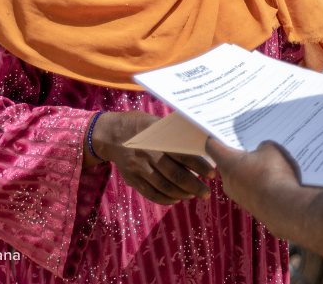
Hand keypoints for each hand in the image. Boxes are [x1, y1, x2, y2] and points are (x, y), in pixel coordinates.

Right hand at [86, 110, 214, 204]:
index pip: (183, 155)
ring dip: (181, 194)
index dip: (199, 166)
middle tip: (206, 193)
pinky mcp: (132, 179)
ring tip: (193, 195)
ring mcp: (139, 169)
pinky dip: (165, 199)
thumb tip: (201, 138)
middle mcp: (149, 155)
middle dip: (194, 186)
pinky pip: (150, 194)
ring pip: (164, 187)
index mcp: (158, 140)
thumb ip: (175, 132)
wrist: (110, 135)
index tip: (212, 174)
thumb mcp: (156, 123)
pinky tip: (176, 199)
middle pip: (175, 175)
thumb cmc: (140, 125)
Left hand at [204, 137, 304, 232]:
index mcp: (227, 162)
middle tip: (252, 145)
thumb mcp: (271, 149)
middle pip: (227, 162)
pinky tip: (273, 179)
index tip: (220, 131)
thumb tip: (260, 151)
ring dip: (249, 170)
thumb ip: (263, 146)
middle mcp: (227, 180)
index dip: (215, 137)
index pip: (212, 146)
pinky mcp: (249, 205)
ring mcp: (237, 195)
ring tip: (267, 163)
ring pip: (239, 177)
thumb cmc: (273, 172)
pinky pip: (250, 189)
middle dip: (239, 154)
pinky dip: (257, 183)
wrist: (282, 206)